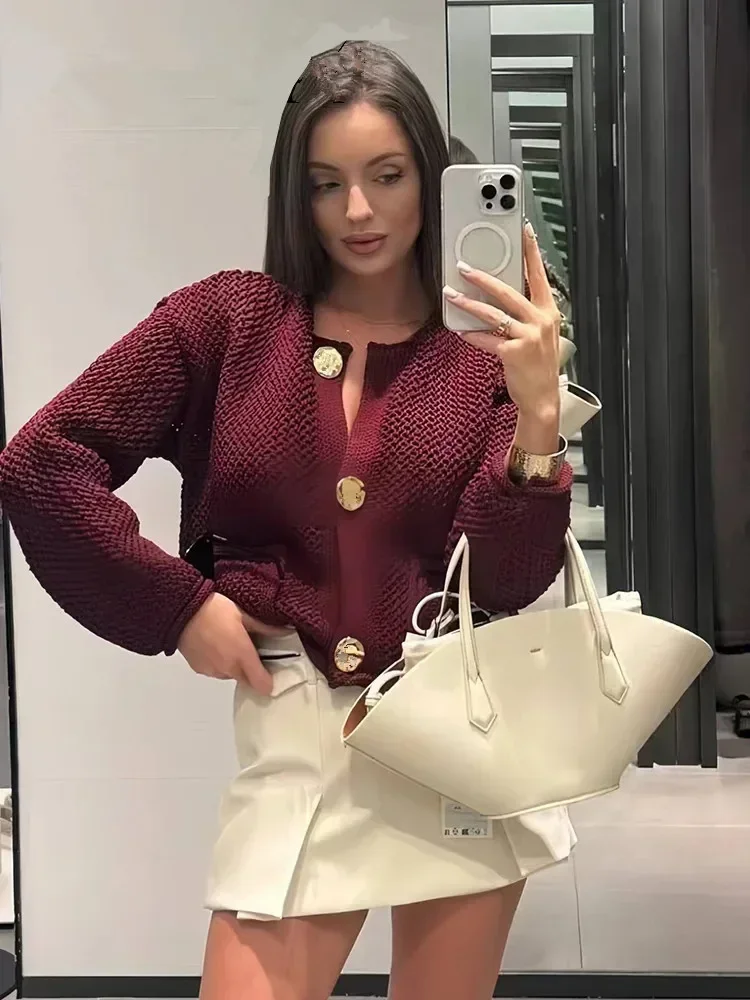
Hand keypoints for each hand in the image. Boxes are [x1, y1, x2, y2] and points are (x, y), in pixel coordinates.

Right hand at [177, 593, 289, 695]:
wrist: (181, 612)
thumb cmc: (213, 610)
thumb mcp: (243, 614)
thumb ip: (265, 627)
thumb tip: (285, 631)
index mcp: (242, 656)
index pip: (262, 684)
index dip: (270, 682)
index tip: (272, 672)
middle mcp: (228, 668)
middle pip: (247, 681)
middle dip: (252, 671)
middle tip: (251, 651)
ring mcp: (213, 671)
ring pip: (231, 675)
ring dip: (234, 666)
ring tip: (230, 643)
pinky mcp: (200, 669)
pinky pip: (216, 671)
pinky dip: (219, 663)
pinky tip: (216, 645)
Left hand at [443, 224, 560, 419]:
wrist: (542, 398)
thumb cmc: (539, 366)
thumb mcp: (541, 334)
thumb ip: (527, 314)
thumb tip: (504, 295)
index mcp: (548, 311)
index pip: (538, 275)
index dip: (531, 252)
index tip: (523, 230)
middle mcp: (540, 320)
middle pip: (508, 291)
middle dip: (484, 277)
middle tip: (464, 266)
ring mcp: (528, 336)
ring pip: (493, 313)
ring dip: (468, 303)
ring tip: (451, 294)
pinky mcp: (513, 353)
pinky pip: (486, 339)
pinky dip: (472, 335)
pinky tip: (460, 331)